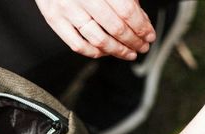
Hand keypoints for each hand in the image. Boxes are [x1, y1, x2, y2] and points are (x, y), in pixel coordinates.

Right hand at [35, 0, 155, 59]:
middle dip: (134, 41)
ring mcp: (67, 9)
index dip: (141, 26)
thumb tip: (142, 20)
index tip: (149, 35)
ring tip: (129, 53)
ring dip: (118, 51)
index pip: (127, 11)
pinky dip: (95, 53)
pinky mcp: (54, 19)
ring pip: (99, 40)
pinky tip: (106, 52)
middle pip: (115, 28)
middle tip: (143, 47)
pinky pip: (78, 45)